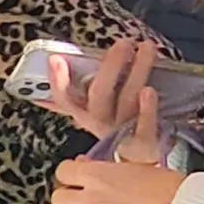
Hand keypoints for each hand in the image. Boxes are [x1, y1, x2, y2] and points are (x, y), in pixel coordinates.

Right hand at [40, 40, 170, 164]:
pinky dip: (147, 109)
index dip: (58, 80)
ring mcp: (121, 132)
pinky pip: (145, 127)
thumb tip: (53, 61)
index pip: (64, 98)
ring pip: (126, 101)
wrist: (139, 159)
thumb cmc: (117, 124)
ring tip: (147, 48)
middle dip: (111, 67)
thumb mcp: (93, 108)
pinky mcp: (144, 142)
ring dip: (137, 72)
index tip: (56, 59)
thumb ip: (74, 90)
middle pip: (99, 95)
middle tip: (123, 44)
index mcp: (83, 113)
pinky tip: (150, 90)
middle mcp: (99, 122)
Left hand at [50, 157, 183, 203]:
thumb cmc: (166, 188)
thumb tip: (98, 168)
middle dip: (67, 195)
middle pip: (59, 199)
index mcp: (96, 176)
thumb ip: (111, 169)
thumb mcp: (137, 165)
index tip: (76, 172)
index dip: (70, 171)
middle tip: (79, 193)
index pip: (63, 171)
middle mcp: (91, 200)